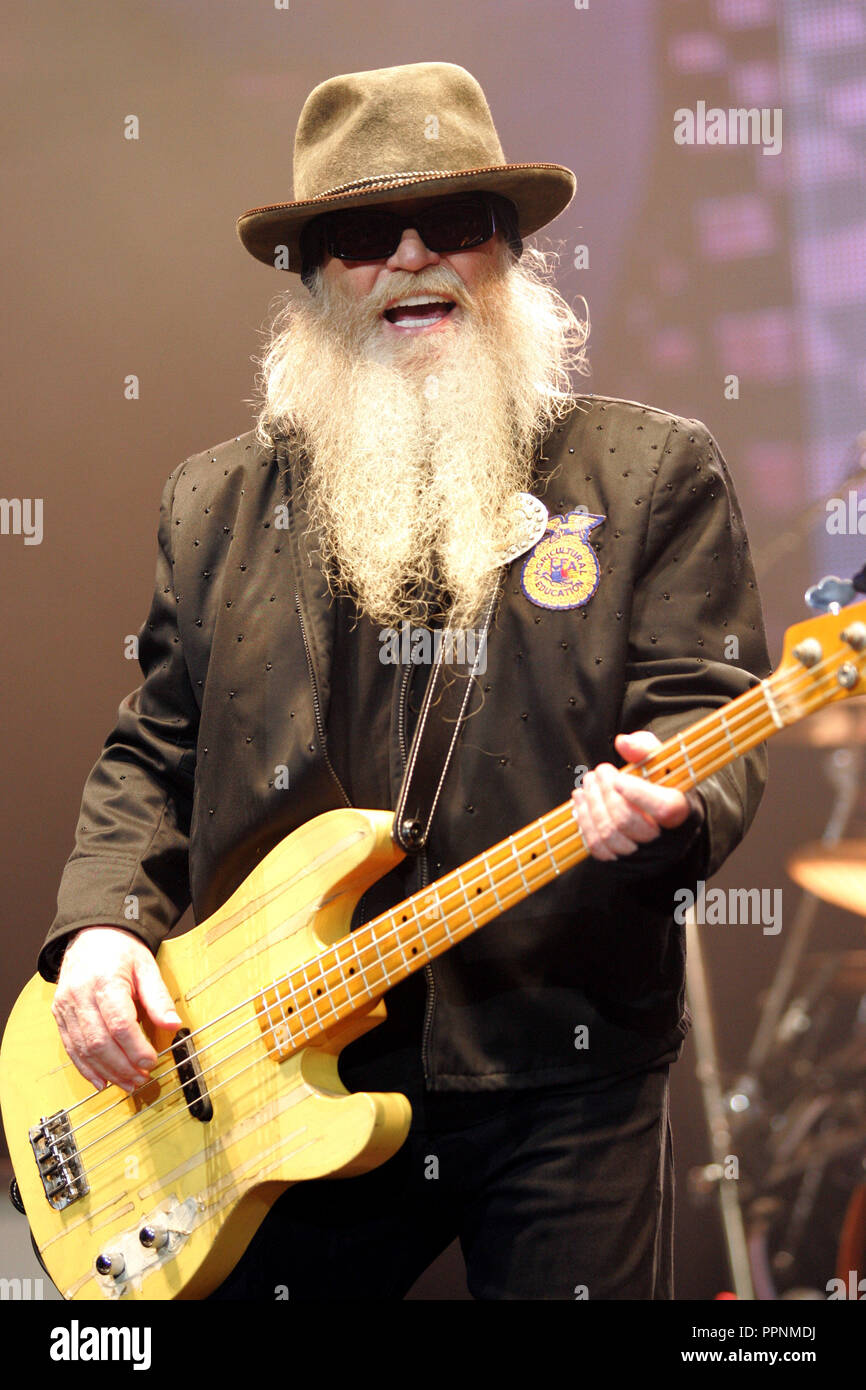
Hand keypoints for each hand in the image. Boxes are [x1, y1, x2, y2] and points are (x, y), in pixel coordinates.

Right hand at [52, 926, 181, 1092]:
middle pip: (99, 1041)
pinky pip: (70, 1048)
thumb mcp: (147, 967)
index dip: (135, 1048)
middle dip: (122, 1066)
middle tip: (141, 1078)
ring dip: (106, 1072)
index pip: (119, 1023)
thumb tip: (173, 1024)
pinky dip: (86, 1068)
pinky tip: (102, 1080)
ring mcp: (66, 1006)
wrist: (91, 934)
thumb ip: (159, 998)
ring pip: (83, 1049)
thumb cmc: (120, 950)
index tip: (151, 1061)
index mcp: (105, 980)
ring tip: (128, 1083)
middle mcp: (80, 994)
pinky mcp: (60, 1015)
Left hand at [571, 731, 702, 862]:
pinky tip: (581, 802)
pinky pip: (597, 848)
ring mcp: (644, 856)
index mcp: (684, 811)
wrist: (668, 821)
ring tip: (588, 784)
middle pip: (627, 821)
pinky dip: (584, 822)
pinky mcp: (623, 864)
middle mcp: (667, 840)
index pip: (664, 808)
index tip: (618, 778)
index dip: (638, 793)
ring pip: (608, 835)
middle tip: (597, 773)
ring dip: (591, 805)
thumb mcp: (662, 763)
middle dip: (605, 794)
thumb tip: (623, 742)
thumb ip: (645, 748)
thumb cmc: (664, 787)